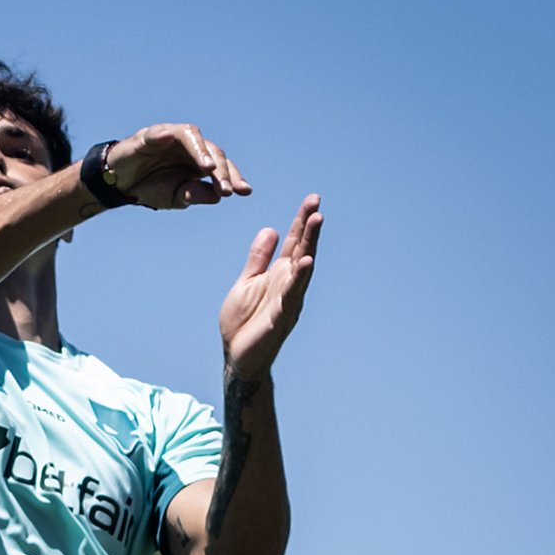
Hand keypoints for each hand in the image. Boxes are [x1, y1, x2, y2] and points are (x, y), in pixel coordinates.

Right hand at [105, 124, 251, 209]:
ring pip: (192, 136)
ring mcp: (170, 138)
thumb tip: (217, 196)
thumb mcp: (176, 197)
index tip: (244, 192)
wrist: (120, 184)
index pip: (222, 167)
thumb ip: (195, 195)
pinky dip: (164, 135)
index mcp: (199, 161)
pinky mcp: (149, 135)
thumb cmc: (151, 187)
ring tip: (209, 168)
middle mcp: (190, 146)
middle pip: (213, 151)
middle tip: (227, 190)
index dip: (234, 177)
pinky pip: (159, 132)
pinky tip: (168, 139)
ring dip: (202, 152)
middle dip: (222, 171)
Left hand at [218, 194, 322, 376]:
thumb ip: (259, 258)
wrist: (238, 356)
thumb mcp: (247, 282)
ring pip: (302, 269)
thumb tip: (271, 229)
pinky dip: (298, 278)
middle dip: (309, 227)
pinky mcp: (280, 317)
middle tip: (317, 203)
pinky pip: (291, 295)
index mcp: (280, 274)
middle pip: (302, 250)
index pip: (294, 243)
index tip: (312, 199)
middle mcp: (289, 284)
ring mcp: (287, 300)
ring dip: (309, 244)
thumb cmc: (243, 321)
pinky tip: (304, 262)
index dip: (301, 221)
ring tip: (316, 221)